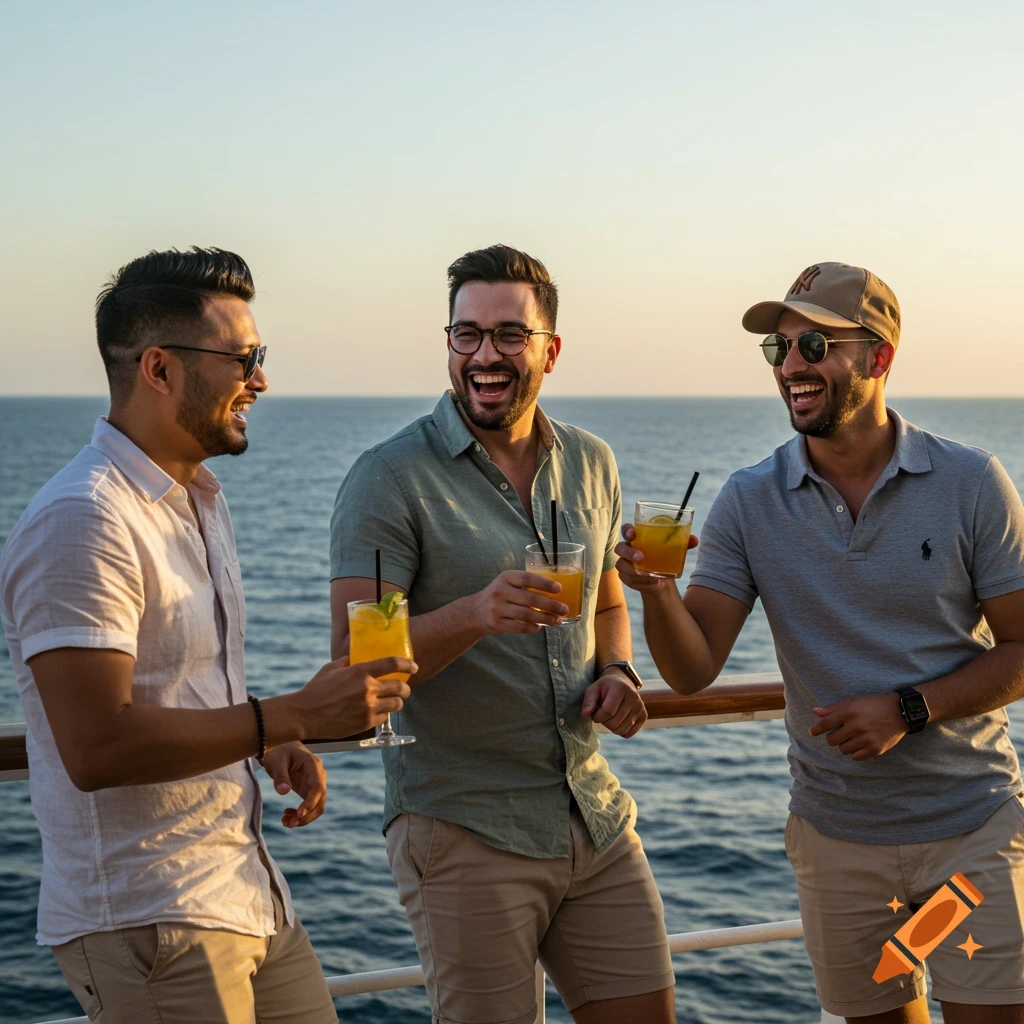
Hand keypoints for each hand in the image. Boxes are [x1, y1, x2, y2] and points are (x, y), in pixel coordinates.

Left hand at [261, 742, 326, 827]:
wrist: (279, 747)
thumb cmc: (277, 751)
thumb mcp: (276, 762)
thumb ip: (280, 776)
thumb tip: (284, 792)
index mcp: (313, 765)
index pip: (317, 787)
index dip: (310, 802)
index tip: (298, 814)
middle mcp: (318, 775)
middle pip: (320, 800)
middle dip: (307, 815)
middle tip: (289, 824)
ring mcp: (315, 783)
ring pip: (317, 806)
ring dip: (304, 818)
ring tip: (285, 822)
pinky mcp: (308, 789)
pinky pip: (309, 805)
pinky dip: (300, 814)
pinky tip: (286, 815)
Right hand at [292, 656, 415, 738]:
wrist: (305, 714)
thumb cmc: (316, 689)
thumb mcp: (332, 668)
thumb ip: (349, 661)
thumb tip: (358, 656)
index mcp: (360, 672)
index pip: (392, 664)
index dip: (407, 664)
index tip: (414, 666)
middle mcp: (368, 689)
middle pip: (400, 686)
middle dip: (405, 688)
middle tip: (404, 689)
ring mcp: (368, 707)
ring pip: (396, 704)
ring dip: (397, 702)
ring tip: (393, 701)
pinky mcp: (366, 723)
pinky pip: (385, 717)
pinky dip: (384, 714)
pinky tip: (378, 712)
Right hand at [471, 569, 568, 634]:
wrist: (474, 612)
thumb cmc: (500, 596)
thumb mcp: (508, 583)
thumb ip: (525, 585)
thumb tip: (556, 593)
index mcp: (506, 577)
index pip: (527, 578)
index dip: (544, 583)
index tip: (559, 588)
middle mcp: (500, 591)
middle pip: (530, 599)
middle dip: (550, 605)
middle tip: (564, 609)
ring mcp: (497, 608)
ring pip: (526, 614)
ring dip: (545, 618)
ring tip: (557, 621)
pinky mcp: (496, 623)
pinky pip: (519, 627)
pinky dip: (532, 627)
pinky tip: (540, 627)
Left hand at [581, 669, 646, 737]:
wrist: (621, 683)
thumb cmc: (604, 688)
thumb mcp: (593, 690)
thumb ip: (588, 701)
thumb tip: (585, 714)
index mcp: (620, 688)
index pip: (607, 711)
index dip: (597, 716)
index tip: (594, 713)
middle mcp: (634, 696)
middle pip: (614, 722)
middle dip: (604, 722)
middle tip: (602, 714)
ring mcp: (640, 707)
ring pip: (621, 730)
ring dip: (611, 727)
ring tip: (610, 717)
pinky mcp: (644, 716)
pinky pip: (629, 734)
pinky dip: (620, 732)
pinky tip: (618, 721)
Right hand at [615, 524, 698, 594]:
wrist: (660, 577)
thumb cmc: (664, 556)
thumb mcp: (674, 549)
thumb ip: (684, 542)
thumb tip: (695, 540)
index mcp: (637, 537)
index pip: (627, 530)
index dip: (627, 530)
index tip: (633, 534)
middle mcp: (627, 549)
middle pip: (620, 547)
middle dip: (628, 552)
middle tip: (641, 558)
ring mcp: (624, 563)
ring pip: (621, 565)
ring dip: (632, 570)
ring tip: (646, 573)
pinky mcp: (625, 576)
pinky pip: (626, 578)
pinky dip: (636, 581)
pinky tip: (648, 581)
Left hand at [808, 693, 907, 759]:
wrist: (899, 712)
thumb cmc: (873, 705)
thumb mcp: (852, 701)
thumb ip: (833, 708)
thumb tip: (815, 712)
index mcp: (849, 712)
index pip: (825, 724)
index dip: (816, 729)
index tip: (813, 732)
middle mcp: (856, 726)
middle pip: (831, 740)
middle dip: (832, 737)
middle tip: (840, 733)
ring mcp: (866, 739)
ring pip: (843, 749)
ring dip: (844, 744)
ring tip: (852, 737)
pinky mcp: (875, 749)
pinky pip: (855, 757)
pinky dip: (855, 752)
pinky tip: (860, 744)